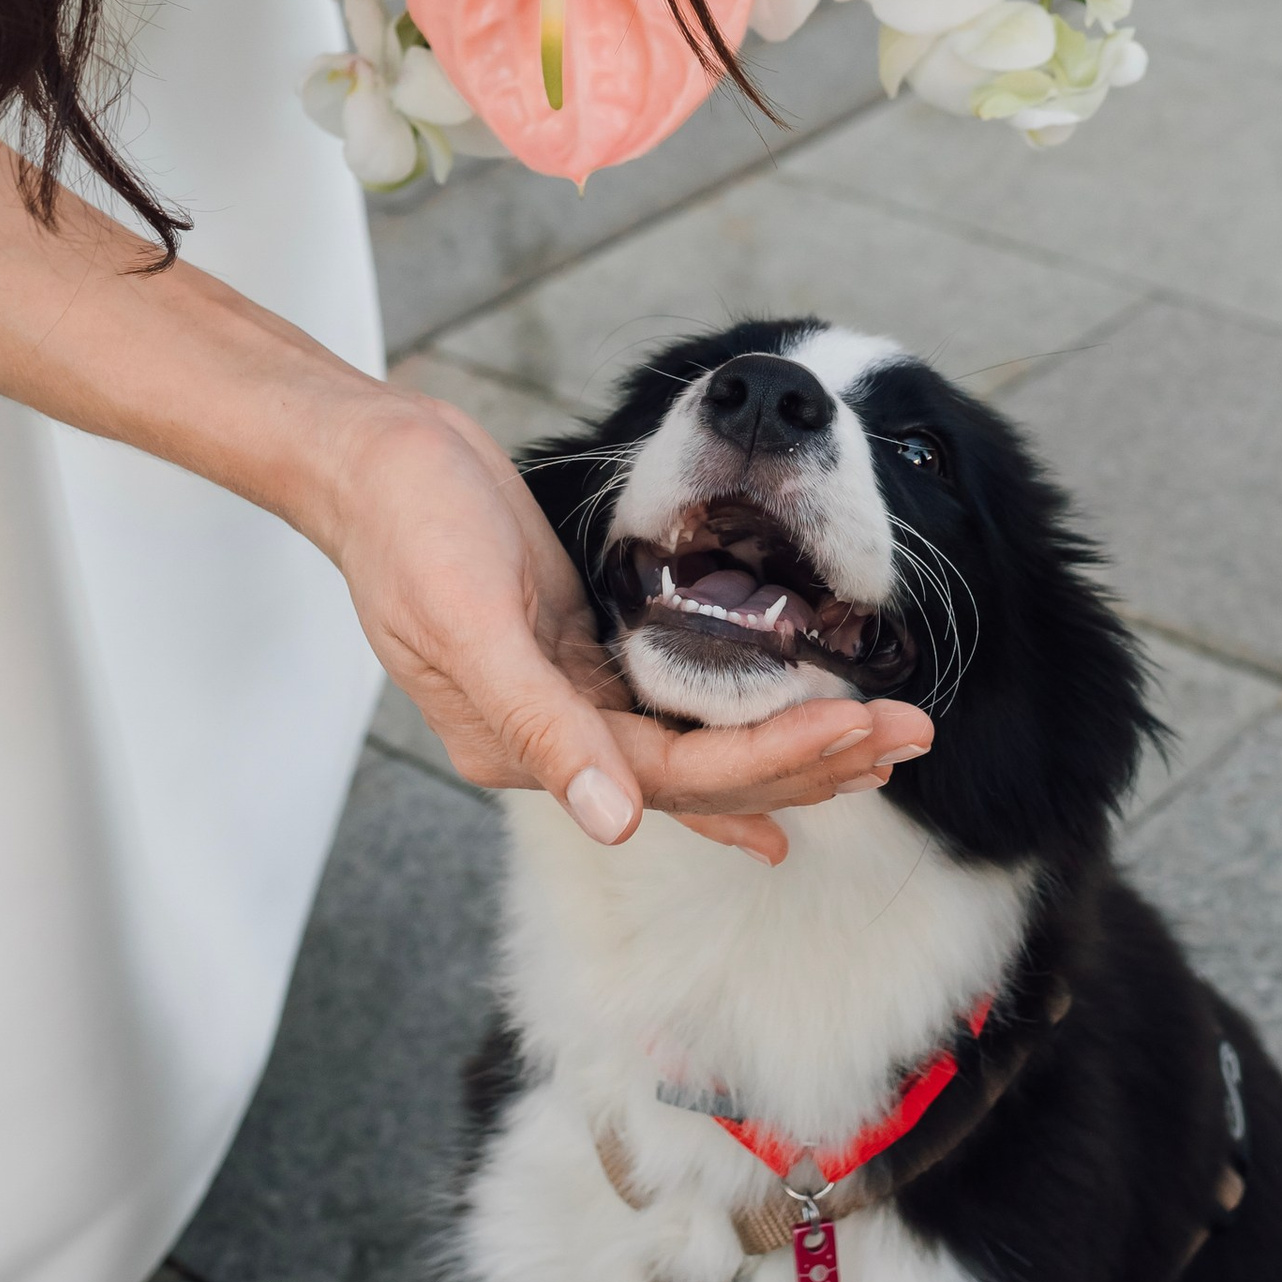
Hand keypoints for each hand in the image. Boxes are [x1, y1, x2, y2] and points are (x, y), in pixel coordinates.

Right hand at [323, 390, 931, 861]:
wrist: (372, 460)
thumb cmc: (408, 528)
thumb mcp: (468, 620)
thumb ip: (541, 725)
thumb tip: (612, 821)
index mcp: (523, 744)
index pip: (673, 778)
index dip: (771, 759)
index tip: (859, 731)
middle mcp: (554, 740)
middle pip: (702, 775)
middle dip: (809, 759)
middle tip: (909, 735)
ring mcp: (571, 698)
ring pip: (701, 747)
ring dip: (791, 744)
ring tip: (882, 742)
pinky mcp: (583, 650)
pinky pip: (675, 712)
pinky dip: (735, 734)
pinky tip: (791, 755)